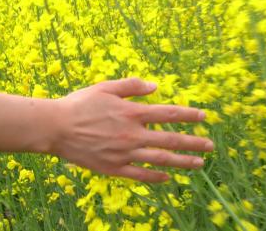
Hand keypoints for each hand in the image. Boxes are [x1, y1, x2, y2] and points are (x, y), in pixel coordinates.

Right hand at [45, 78, 213, 182]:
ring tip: (198, 165)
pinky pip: (140, 174)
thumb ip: (132, 86)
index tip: (204, 116)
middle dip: (193, 143)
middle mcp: (132, 134)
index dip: (188, 115)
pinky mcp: (113, 168)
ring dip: (182, 162)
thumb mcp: (105, 87)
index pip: (168, 113)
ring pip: (160, 159)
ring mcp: (124, 153)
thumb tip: (156, 87)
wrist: (55, 127)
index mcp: (131, 112)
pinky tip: (169, 178)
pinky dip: (156, 176)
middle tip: (210, 146)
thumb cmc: (79, 104)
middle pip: (170, 139)